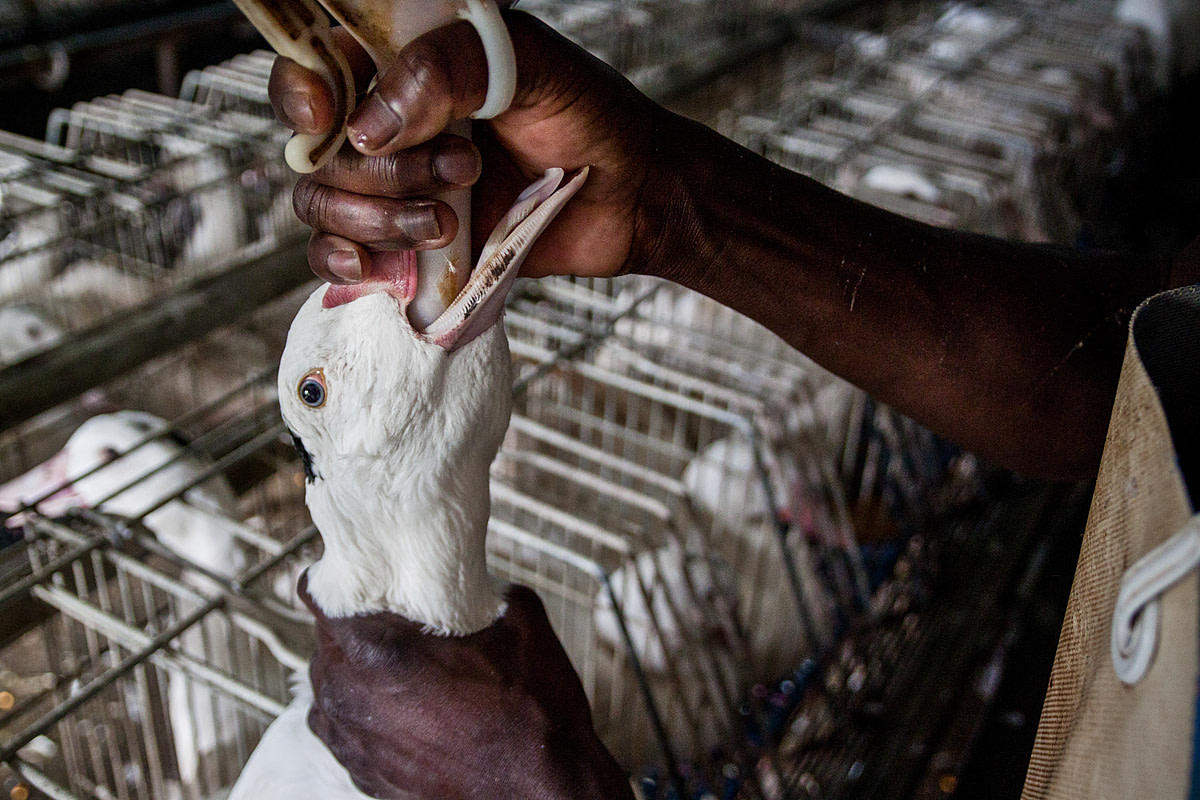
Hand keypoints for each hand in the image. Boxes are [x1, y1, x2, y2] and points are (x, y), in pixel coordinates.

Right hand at [269, 10, 676, 283]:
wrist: (634, 196)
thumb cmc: (590, 117)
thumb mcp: (529, 64)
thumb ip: (447, 69)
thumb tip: (367, 126)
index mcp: (410, 66)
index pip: (318, 66)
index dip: (303, 91)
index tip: (327, 116)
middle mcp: (392, 125)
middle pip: (320, 149)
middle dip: (383, 171)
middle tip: (464, 170)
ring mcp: (398, 187)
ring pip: (325, 204)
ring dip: (377, 219)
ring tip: (448, 223)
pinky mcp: (411, 244)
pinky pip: (342, 257)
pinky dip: (348, 264)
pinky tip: (384, 269)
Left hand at [299, 573, 634, 799]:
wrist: (542, 788)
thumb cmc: (532, 710)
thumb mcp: (520, 618)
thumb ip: (482, 586)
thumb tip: (472, 576)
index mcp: (379, 651)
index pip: (317, 598)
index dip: (334, 580)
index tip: (352, 575)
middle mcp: (354, 697)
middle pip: (322, 644)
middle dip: (347, 627)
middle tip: (384, 617)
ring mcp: (356, 743)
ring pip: (327, 690)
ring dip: (350, 671)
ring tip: (391, 664)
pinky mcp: (367, 777)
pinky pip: (343, 733)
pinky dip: (361, 714)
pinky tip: (398, 706)